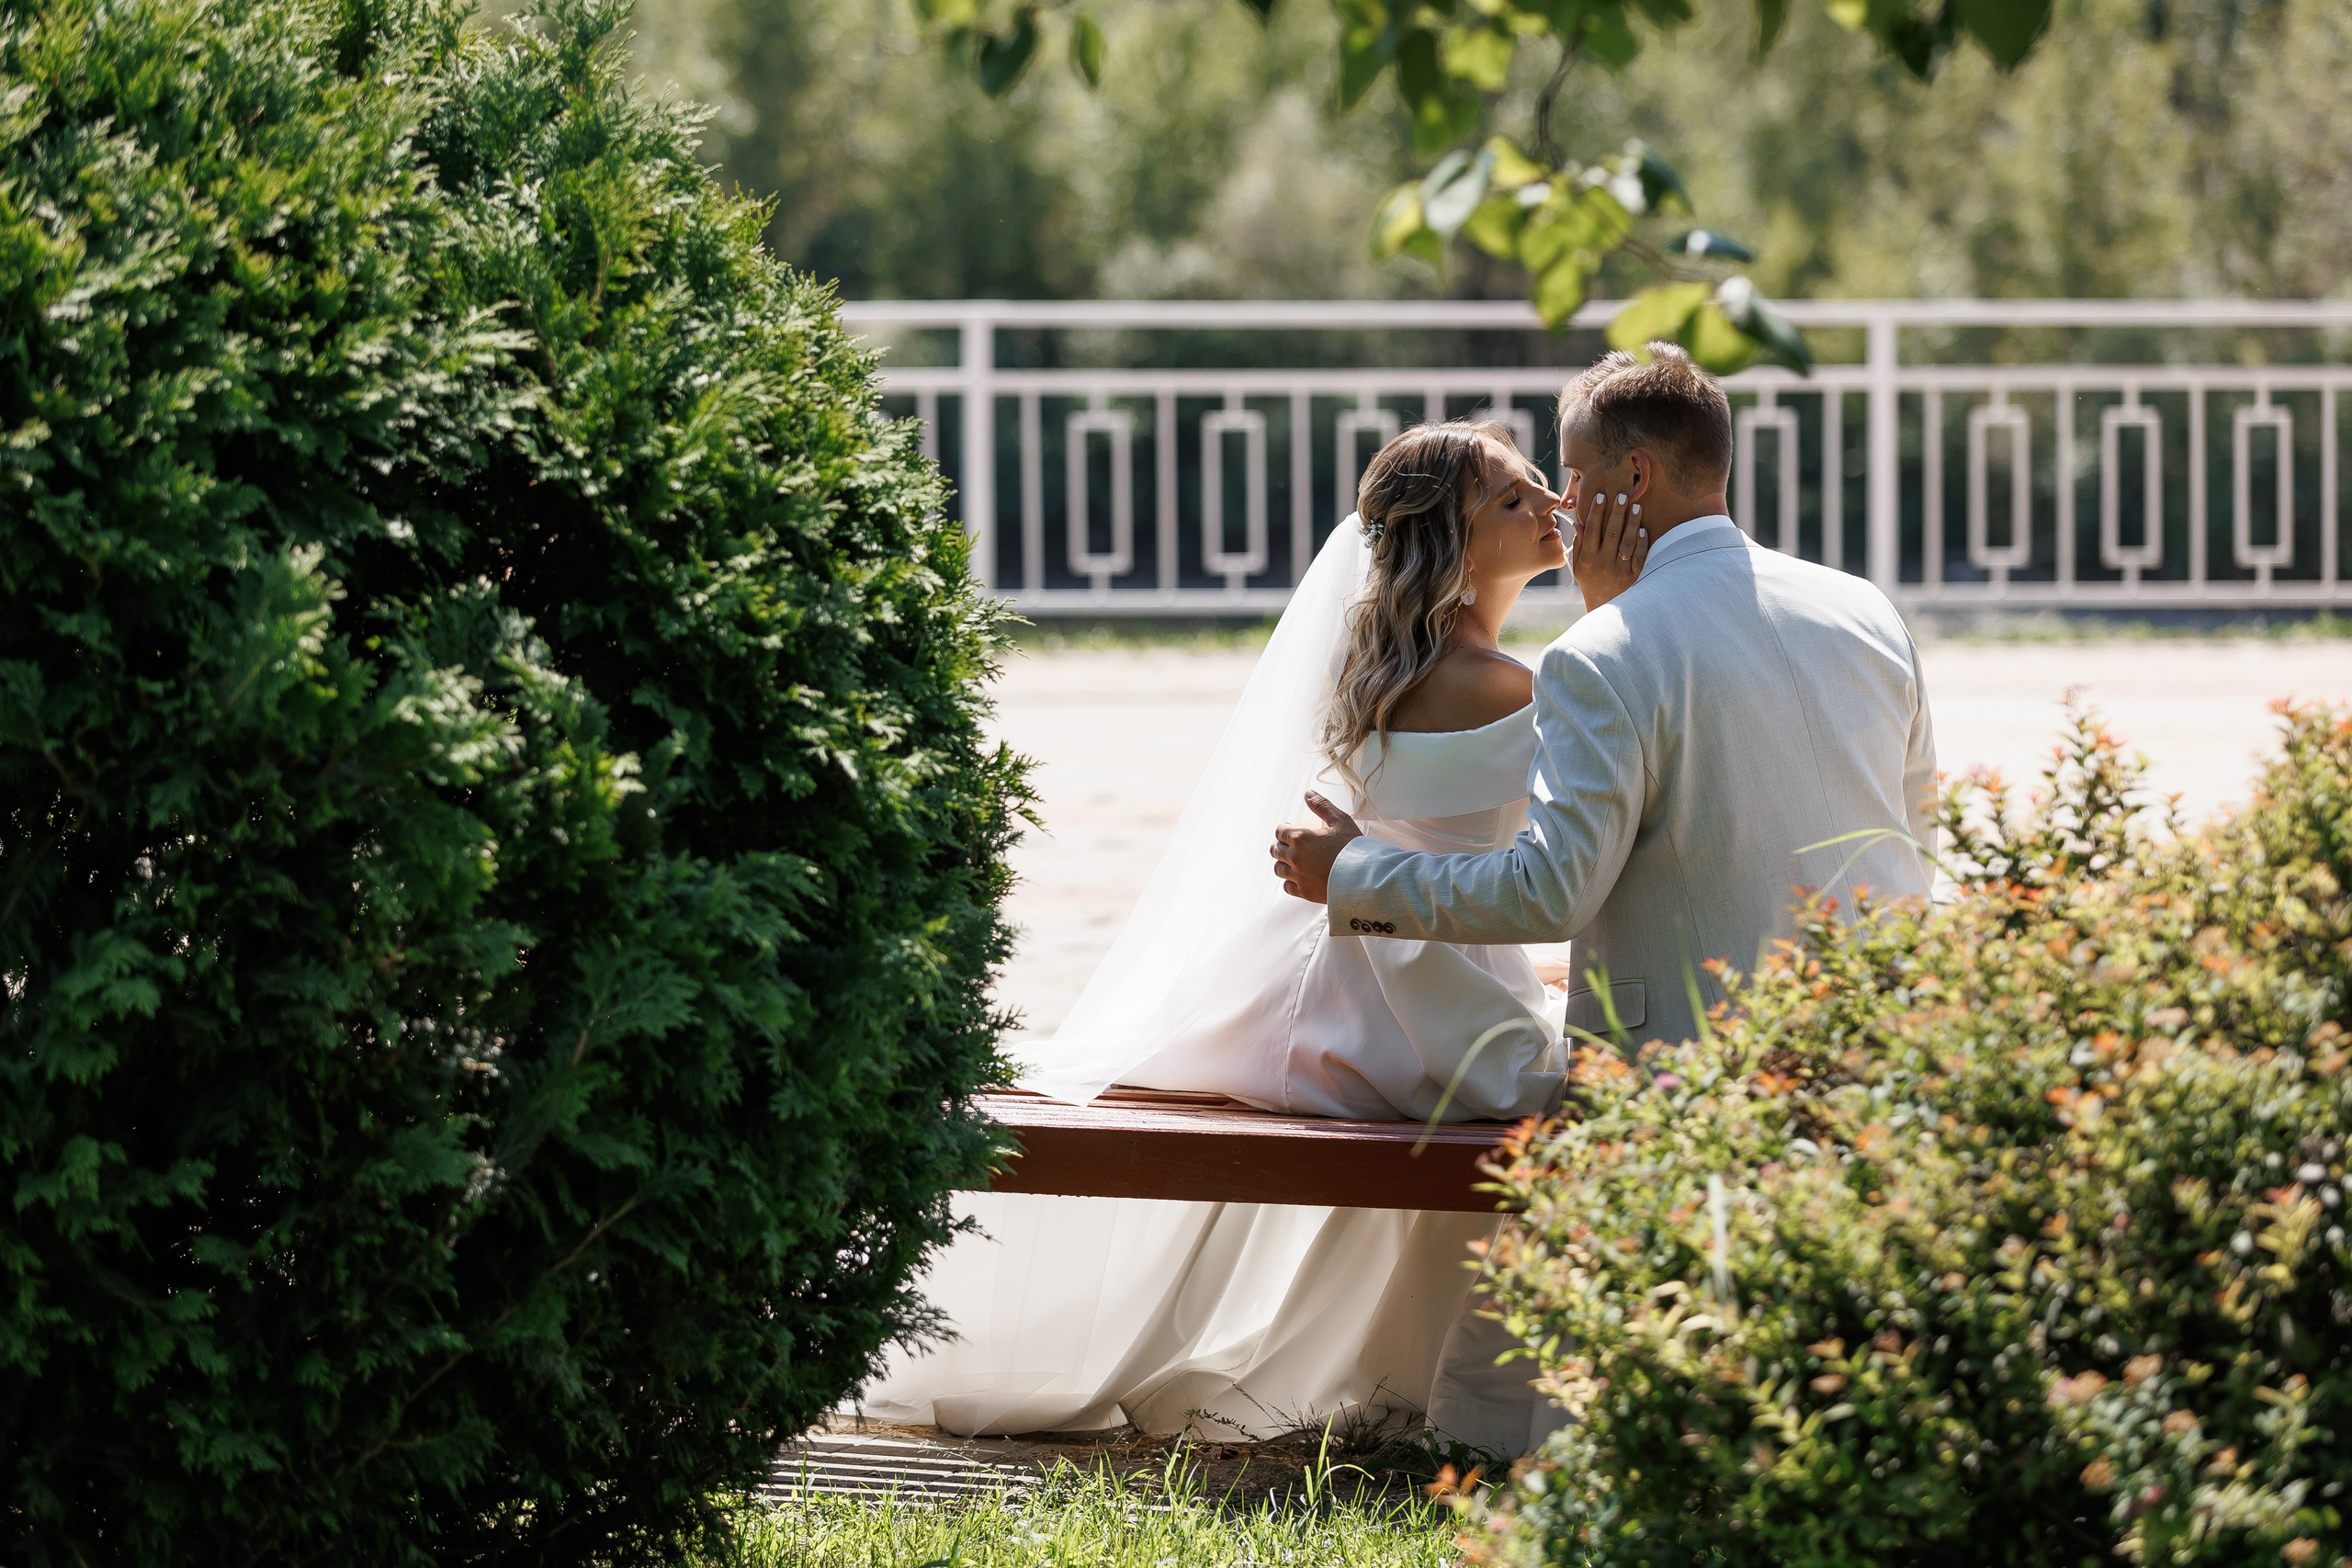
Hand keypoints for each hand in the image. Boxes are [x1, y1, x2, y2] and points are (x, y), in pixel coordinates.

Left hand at [1270, 790, 1362, 903]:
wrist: (1364, 876)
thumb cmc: (1353, 848)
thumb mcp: (1340, 820)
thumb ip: (1321, 806)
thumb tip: (1308, 794)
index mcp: (1300, 837)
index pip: (1279, 831)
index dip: (1284, 829)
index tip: (1289, 830)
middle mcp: (1294, 856)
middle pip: (1275, 849)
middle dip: (1280, 845)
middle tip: (1288, 845)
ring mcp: (1297, 875)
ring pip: (1278, 869)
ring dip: (1283, 863)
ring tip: (1291, 861)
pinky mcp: (1304, 892)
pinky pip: (1287, 886)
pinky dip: (1290, 881)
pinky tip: (1298, 877)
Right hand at [1569, 490, 1649, 610]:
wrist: (1606, 608)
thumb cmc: (1591, 583)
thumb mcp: (1578, 566)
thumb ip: (1579, 544)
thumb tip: (1579, 522)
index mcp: (1587, 559)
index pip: (1592, 530)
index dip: (1597, 512)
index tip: (1601, 496)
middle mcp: (1603, 563)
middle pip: (1611, 533)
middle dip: (1617, 512)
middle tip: (1623, 494)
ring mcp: (1619, 570)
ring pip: (1627, 542)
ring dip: (1632, 523)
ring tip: (1636, 506)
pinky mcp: (1634, 576)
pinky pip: (1638, 556)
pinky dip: (1641, 542)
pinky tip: (1643, 528)